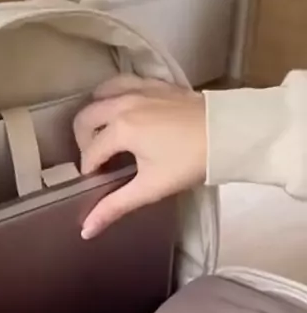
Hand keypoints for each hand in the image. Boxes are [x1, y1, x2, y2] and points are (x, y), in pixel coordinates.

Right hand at [73, 75, 206, 238]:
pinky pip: (125, 81)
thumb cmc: (189, 162)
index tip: (97, 182)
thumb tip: (86, 231)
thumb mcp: (150, 188)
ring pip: (102, 93)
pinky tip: (125, 106)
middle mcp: (123, 104)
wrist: (228, 133)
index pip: (90, 152)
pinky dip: (117, 93)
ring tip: (105, 130)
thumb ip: (115, 206)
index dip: (89, 170)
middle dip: (83, 140)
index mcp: (119, 129)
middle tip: (96, 158)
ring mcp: (140, 89)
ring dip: (96, 111)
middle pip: (86, 118)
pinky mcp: (157, 83)